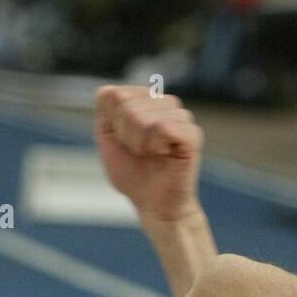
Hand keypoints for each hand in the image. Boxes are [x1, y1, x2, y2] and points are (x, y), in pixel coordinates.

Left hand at [94, 85, 203, 222]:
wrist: (155, 206)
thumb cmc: (134, 175)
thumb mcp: (107, 138)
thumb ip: (105, 109)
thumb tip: (112, 91)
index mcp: (144, 100)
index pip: (112, 94)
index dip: (111, 124)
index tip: (124, 142)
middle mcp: (164, 103)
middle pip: (124, 104)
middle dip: (125, 135)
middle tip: (140, 153)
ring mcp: (180, 116)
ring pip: (142, 117)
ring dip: (140, 144)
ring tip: (152, 155)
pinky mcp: (192, 134)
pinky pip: (163, 127)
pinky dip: (156, 146)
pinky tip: (165, 155)